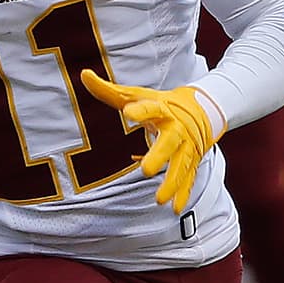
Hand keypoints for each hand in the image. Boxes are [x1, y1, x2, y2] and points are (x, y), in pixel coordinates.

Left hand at [81, 70, 220, 214]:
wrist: (200, 108)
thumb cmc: (159, 103)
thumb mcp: (135, 95)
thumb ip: (108, 90)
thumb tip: (83, 74)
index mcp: (161, 109)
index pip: (150, 108)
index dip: (140, 110)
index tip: (128, 114)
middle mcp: (176, 128)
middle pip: (169, 143)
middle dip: (159, 157)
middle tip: (146, 171)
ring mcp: (187, 146)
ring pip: (180, 166)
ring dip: (171, 183)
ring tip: (158, 200)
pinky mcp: (192, 160)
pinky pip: (188, 178)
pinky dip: (183, 193)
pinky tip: (175, 208)